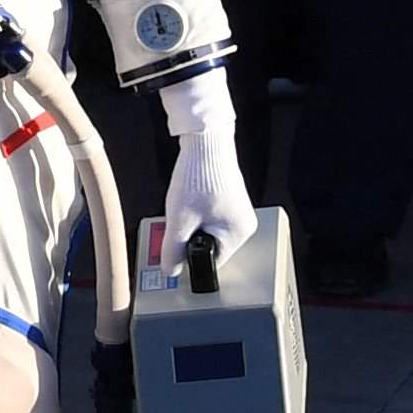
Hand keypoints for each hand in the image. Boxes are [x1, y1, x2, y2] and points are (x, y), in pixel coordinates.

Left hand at [155, 70, 254, 258]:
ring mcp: (238, 210)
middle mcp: (244, 224)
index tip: (176, 245)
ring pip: (208, 230)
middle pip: (210, 246)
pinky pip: (210, 216)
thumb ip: (173, 250)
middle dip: (190, 237)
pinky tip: (188, 199)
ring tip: (184, 205)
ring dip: (192, 224)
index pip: (212, 261)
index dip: (191, 256)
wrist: (205, 140)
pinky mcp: (229, 199)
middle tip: (178, 220)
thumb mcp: (180, 220)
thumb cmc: (198, 178)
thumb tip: (169, 271)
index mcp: (239, 234)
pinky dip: (195, 212)